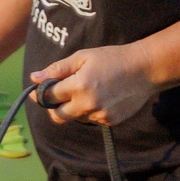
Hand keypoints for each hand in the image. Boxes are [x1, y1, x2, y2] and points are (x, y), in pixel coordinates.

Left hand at [28, 43, 158, 127]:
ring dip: (74, 108)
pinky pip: (91, 120)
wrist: (145, 69)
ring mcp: (100, 116)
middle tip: (59, 95)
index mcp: (79, 86)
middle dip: (54, 107)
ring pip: (75, 118)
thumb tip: (34, 78)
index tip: (38, 89)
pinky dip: (90, 111)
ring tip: (89, 90)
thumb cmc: (112, 58)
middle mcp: (87, 105)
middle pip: (57, 116)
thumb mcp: (83, 57)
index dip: (40, 93)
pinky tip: (101, 97)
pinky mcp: (110, 122)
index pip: (48, 97)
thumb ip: (57, 69)